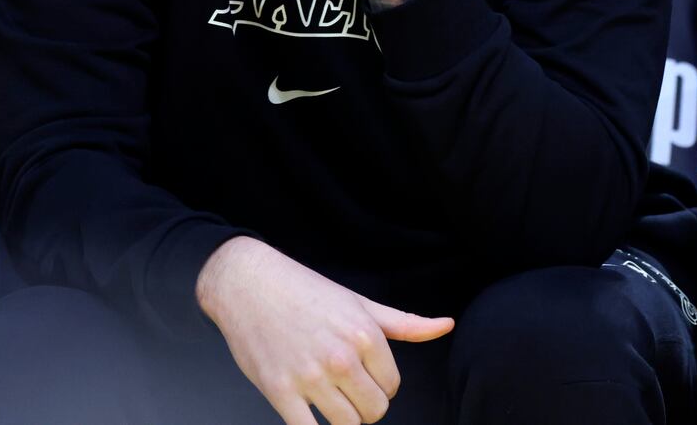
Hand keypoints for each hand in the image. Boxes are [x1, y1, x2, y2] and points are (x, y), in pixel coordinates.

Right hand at [198, 237, 453, 424]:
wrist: (249, 285)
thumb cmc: (306, 291)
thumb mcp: (361, 303)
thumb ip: (406, 324)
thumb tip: (447, 326)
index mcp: (365, 335)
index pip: (392, 386)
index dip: (381, 385)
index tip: (366, 376)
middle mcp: (342, 357)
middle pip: (374, 410)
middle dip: (366, 405)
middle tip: (350, 391)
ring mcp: (310, 377)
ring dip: (344, 420)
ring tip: (333, 402)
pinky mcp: (279, 392)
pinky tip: (312, 416)